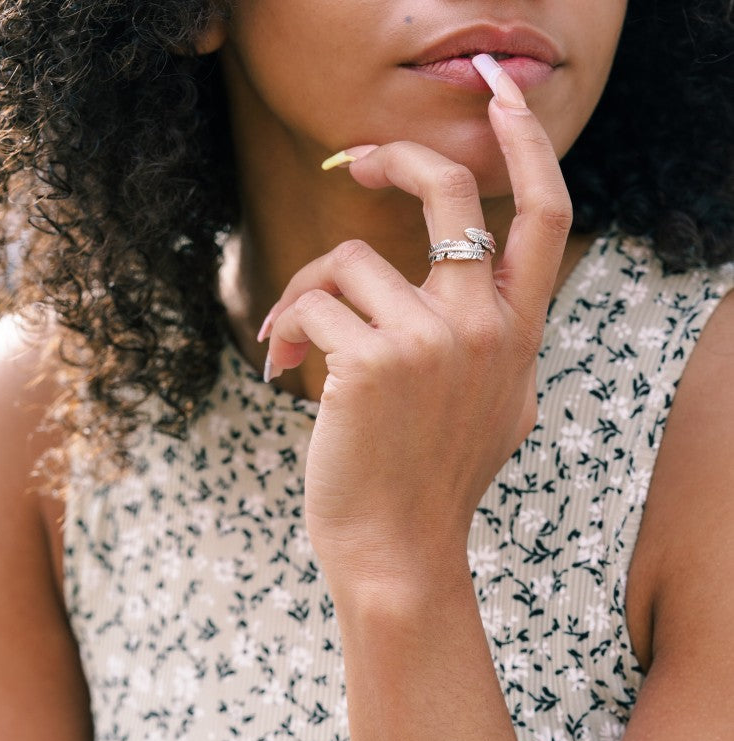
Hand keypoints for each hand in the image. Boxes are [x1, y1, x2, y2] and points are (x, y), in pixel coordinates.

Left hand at [263, 83, 571, 605]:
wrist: (399, 555)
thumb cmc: (429, 486)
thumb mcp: (492, 411)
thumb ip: (492, 346)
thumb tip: (462, 294)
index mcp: (517, 336)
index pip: (544, 217)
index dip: (524, 147)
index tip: (498, 102)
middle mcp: (486, 326)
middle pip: (447, 192)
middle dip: (396, 160)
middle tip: (358, 162)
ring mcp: (432, 340)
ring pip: (347, 261)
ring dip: (305, 294)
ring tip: (290, 344)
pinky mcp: (372, 361)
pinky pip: (311, 305)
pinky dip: (284, 329)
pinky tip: (279, 369)